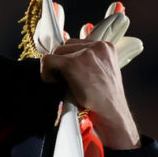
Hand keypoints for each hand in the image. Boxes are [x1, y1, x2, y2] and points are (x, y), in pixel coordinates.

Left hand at [39, 34, 140, 149]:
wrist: (111, 112)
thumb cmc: (105, 98)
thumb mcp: (103, 72)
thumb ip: (91, 61)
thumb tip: (67, 58)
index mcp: (105, 46)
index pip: (77, 44)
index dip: (71, 58)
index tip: (73, 73)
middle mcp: (96, 46)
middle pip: (66, 46)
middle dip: (62, 62)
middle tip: (66, 80)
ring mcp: (84, 53)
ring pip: (56, 52)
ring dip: (55, 67)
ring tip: (63, 83)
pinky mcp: (72, 64)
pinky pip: (47, 60)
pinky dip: (46, 72)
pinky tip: (54, 83)